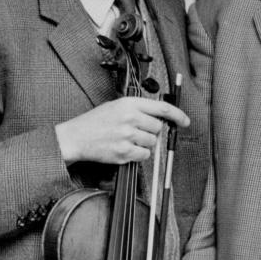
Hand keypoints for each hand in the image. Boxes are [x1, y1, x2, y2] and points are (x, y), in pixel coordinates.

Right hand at [55, 96, 188, 164]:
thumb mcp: (116, 106)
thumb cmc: (95, 122)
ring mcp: (127, 136)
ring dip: (143, 144)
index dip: (178, 115)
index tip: (185, 121)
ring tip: (126, 140)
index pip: (163, 108)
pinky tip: (125, 149)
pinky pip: (144, 155)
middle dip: (150, 131)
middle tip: (135, 132)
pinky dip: (138, 155)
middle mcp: (130, 118)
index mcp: (129, 104)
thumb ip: (138, 109)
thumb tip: (160, 117)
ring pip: (151, 143)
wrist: (75, 137)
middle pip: (158, 128)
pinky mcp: (124, 152)